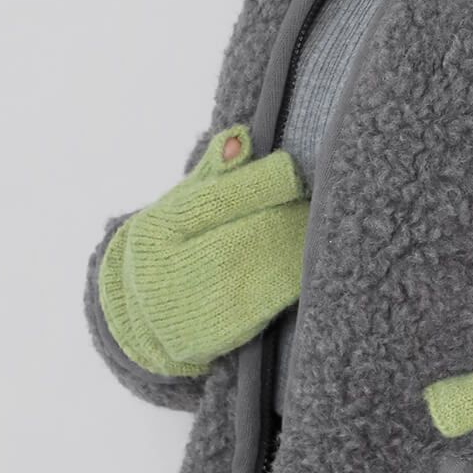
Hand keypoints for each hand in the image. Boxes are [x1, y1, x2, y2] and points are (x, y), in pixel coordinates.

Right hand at [97, 123, 309, 375]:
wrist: (148, 319)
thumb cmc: (179, 246)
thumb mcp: (183, 206)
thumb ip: (215, 173)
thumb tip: (241, 137)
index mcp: (160, 228)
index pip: (220, 199)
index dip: (265, 183)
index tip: (295, 172)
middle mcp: (170, 270)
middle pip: (248, 234)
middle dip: (291, 215)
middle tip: (323, 199)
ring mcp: (194, 307)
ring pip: (265, 269)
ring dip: (302, 247)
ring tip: (322, 230)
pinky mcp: (218, 336)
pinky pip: (271, 304)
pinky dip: (296, 281)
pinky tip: (314, 266)